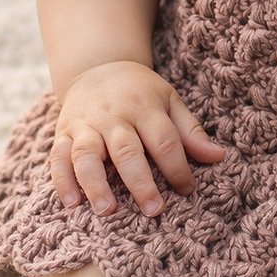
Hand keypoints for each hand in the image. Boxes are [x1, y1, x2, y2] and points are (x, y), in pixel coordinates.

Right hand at [50, 61, 223, 216]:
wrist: (98, 66)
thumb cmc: (140, 91)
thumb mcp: (169, 101)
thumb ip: (190, 131)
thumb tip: (218, 157)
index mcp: (144, 107)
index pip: (163, 140)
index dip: (177, 166)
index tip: (187, 189)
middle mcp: (113, 116)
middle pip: (126, 150)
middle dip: (140, 182)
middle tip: (153, 210)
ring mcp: (86, 124)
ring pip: (87, 154)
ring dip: (95, 183)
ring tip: (107, 210)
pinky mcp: (63, 133)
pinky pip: (58, 157)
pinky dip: (63, 180)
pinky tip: (72, 203)